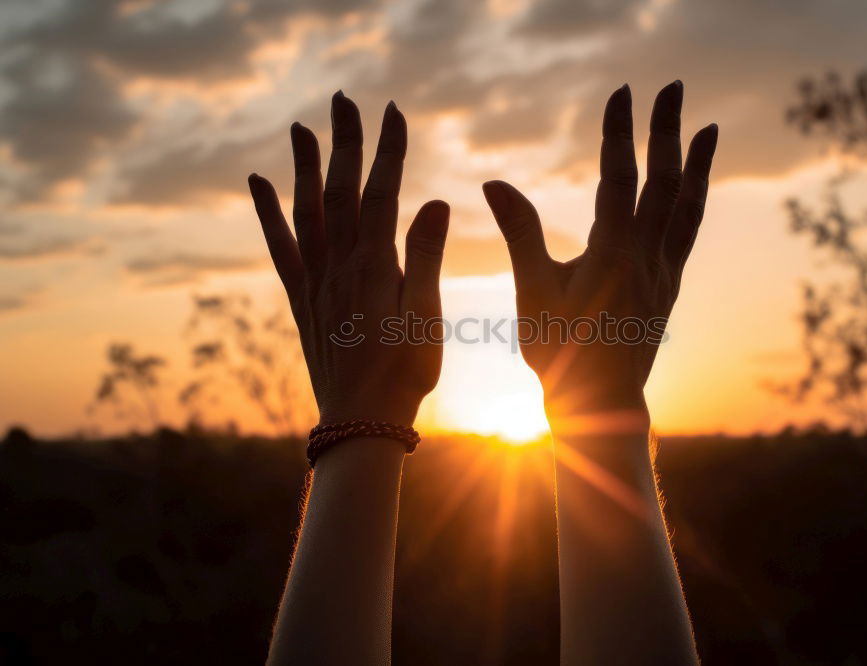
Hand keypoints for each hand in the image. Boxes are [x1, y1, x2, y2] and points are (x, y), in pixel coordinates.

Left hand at [248, 92, 448, 427]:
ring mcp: (315, 282)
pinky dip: (267, 213)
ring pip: (306, 211)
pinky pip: (279, 247)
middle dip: (344, 142)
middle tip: (344, 100)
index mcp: (375, 269)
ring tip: (301, 127)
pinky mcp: (302, 300)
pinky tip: (259, 183)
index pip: (381, 194)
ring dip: (303, 166)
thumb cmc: (404, 375)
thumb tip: (433, 203)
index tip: (392, 112)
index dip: (387, 151)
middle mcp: (338, 267)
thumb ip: (426, 260)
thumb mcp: (427, 320)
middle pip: (338, 190)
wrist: (361, 422)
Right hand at [482, 82, 716, 431]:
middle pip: (663, 180)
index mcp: (611, 256)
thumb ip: (519, 233)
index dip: (619, 133)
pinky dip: (693, 201)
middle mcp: (646, 258)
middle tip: (672, 87)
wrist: (600, 405)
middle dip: (666, 130)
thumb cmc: (558, 353)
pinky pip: (688, 232)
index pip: (619, 178)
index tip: (621, 93)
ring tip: (707, 128)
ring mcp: (663, 272)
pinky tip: (692, 188)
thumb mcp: (532, 293)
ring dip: (695, 162)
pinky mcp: (668, 287)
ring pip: (686, 206)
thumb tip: (493, 184)